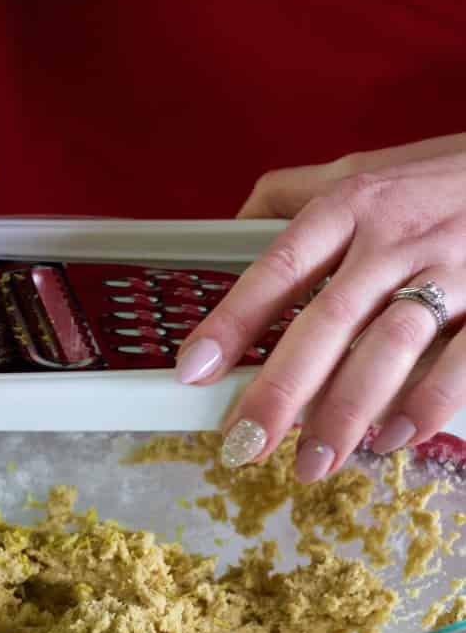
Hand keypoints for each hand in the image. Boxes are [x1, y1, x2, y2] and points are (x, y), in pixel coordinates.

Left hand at [174, 133, 465, 480]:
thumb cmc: (442, 174)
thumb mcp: (362, 169)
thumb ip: (290, 195)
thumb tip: (231, 226)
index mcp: (350, 206)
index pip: (279, 268)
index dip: (233, 320)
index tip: (193, 370)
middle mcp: (394, 239)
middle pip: (327, 320)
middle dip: (282, 387)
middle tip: (244, 442)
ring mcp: (451, 270)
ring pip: (390, 345)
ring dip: (348, 409)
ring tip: (312, 463)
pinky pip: (463, 357)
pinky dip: (429, 401)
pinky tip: (393, 439)